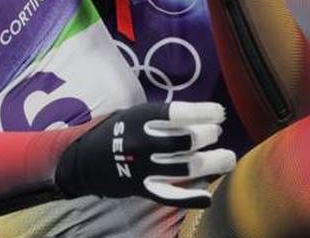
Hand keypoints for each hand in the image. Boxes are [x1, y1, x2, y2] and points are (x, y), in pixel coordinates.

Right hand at [54, 102, 235, 208]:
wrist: (82, 161)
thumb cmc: (116, 132)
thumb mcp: (133, 114)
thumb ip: (162, 117)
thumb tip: (201, 117)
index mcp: (138, 118)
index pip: (178, 113)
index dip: (204, 112)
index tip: (220, 113)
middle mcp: (141, 143)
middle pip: (186, 141)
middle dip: (208, 136)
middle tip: (215, 134)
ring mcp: (142, 168)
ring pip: (186, 168)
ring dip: (212, 163)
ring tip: (227, 158)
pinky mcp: (141, 189)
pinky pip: (170, 195)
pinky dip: (191, 197)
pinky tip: (207, 195)